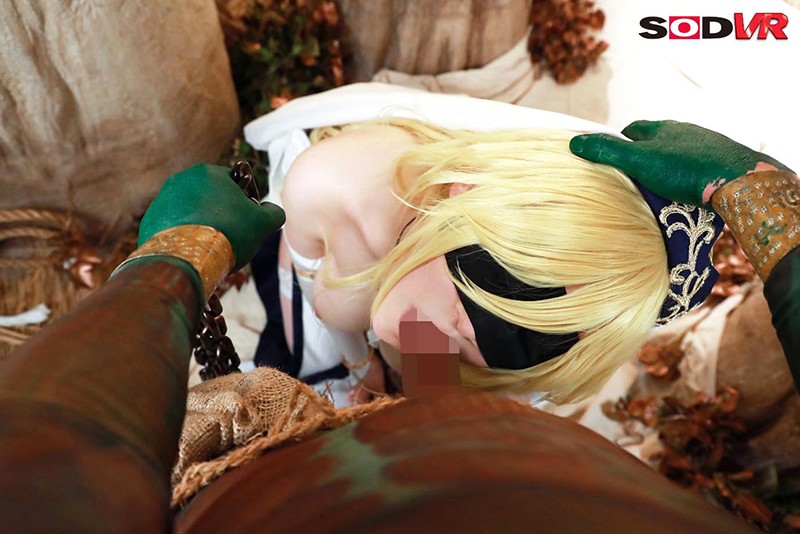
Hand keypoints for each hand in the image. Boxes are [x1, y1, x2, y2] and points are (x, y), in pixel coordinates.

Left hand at [139, 163, 284, 269]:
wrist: (186, 257)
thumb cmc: (228, 233)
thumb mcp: (262, 223)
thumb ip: (273, 213)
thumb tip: (273, 211)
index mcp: (209, 173)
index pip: (233, 182)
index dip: (243, 202)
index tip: (246, 220)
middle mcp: (181, 180)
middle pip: (210, 197)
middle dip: (221, 214)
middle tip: (230, 235)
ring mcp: (162, 200)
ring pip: (191, 212)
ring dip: (202, 225)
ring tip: (211, 247)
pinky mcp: (150, 221)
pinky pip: (173, 227)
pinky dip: (184, 237)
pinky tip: (193, 252)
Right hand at [569, 120, 791, 206]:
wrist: (739, 180)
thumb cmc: (687, 167)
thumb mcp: (639, 160)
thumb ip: (608, 152)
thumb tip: (575, 142)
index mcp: (663, 128)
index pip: (633, 129)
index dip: (618, 141)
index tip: (609, 158)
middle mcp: (686, 133)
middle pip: (656, 142)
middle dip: (641, 156)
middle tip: (629, 176)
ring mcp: (706, 148)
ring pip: (677, 156)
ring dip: (665, 169)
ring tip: (654, 188)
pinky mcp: (720, 166)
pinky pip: (695, 170)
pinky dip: (684, 179)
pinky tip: (682, 194)